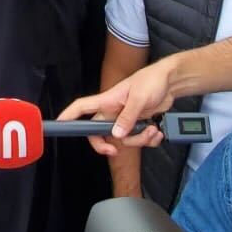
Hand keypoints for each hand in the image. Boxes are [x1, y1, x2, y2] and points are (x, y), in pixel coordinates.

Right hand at [58, 60, 175, 155]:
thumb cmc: (151, 81)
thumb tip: (116, 134)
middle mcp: (114, 111)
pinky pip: (138, 140)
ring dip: (138, 140)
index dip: (69, 115)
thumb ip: (128, 117)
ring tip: (151, 130)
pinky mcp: (138, 124)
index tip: (60, 124)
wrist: (171, 82)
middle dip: (106, 144)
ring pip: (123, 139)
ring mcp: (126, 119)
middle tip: (114, 151)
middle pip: (99, 132)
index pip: (82, 107)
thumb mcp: (139, 98)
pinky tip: (156, 131)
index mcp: (108, 101)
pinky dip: (149, 140)